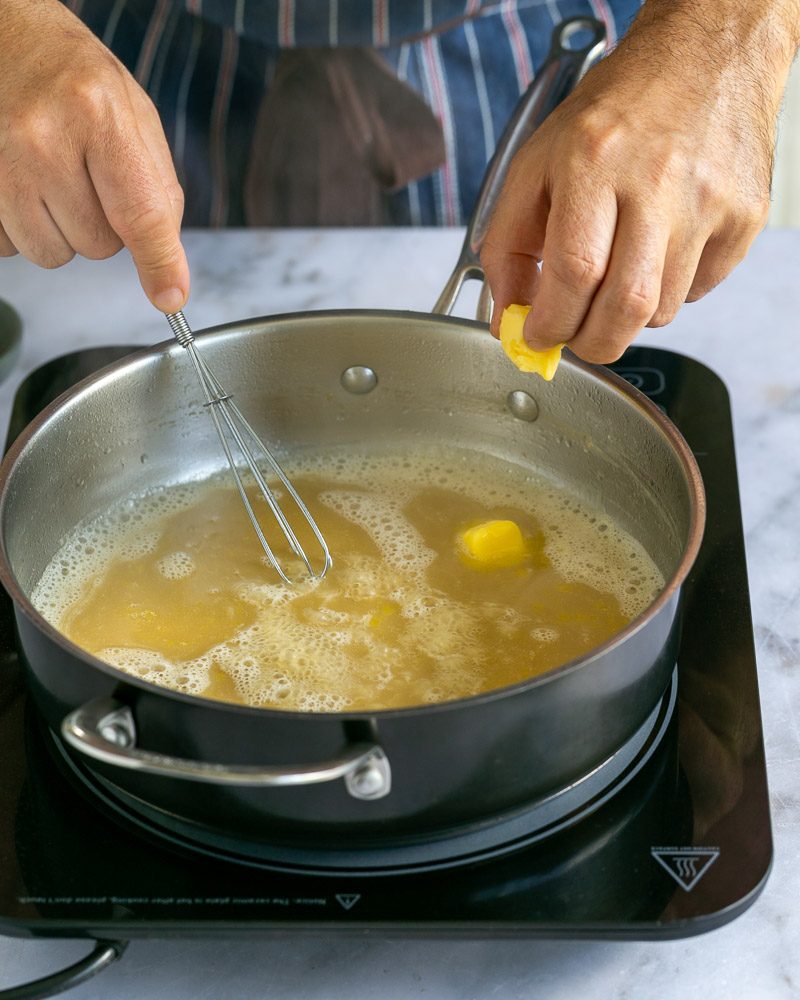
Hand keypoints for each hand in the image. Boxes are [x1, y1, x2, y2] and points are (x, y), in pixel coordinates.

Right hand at [0, 0, 188, 311]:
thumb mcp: (135, 116)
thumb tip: (168, 268)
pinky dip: (24, 229)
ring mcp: (2, 164)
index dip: (159, 263)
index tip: (170, 297)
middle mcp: (43, 140)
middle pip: (97, 245)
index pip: (141, 214)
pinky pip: (11, 248)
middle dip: (103, 226)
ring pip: (53, 253)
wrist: (8, 41)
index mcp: (98, 116)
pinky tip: (26, 186)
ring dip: (62, 231)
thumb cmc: (74, 77)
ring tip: (55, 178)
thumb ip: (158, 191)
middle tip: (89, 179)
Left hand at [481, 2, 796, 363]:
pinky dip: (670, 291)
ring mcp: (708, 202)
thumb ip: (508, 244)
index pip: (574, 272)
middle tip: (573, 336)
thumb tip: (505, 315)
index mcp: (593, 160)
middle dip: (590, 343)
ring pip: (662, 310)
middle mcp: (657, 182)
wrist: (706, 56)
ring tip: (617, 271)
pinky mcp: (745, 217)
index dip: (550, 323)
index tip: (535, 336)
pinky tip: (657, 250)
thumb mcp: (537, 162)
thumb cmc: (617, 109)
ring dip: (627, 314)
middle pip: (625, 307)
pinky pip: (700, 291)